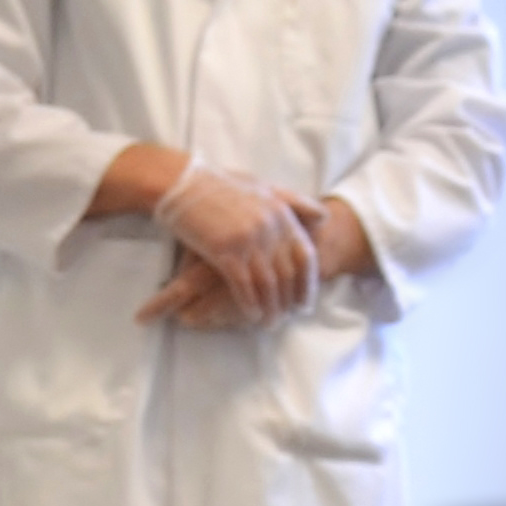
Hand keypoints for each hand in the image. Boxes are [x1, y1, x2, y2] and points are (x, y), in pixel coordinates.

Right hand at [147, 159, 319, 321]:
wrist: (182, 182)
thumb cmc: (220, 185)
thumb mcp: (263, 186)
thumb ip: (293, 202)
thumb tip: (323, 217)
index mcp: (280, 213)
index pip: (305, 256)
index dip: (307, 284)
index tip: (305, 303)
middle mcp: (269, 227)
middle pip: (288, 274)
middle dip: (289, 302)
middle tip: (286, 319)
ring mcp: (248, 239)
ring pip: (268, 284)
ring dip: (271, 309)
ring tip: (269, 323)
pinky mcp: (224, 250)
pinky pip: (244, 286)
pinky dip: (250, 304)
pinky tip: (251, 315)